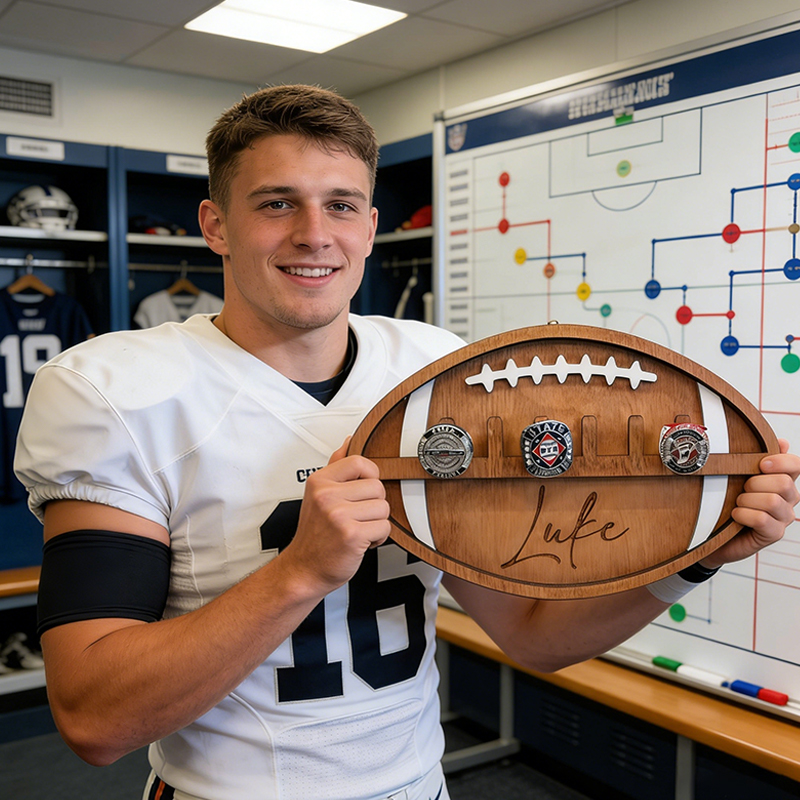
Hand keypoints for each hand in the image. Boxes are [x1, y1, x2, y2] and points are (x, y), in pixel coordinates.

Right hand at [282, 439, 390, 591]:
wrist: (304, 569)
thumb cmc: (315, 534)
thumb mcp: (318, 494)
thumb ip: (335, 466)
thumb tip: (349, 441)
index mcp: (320, 481)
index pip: (360, 462)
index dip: (370, 476)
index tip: (364, 490)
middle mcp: (327, 496)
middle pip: (377, 487)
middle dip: (374, 505)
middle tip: (358, 516)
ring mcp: (338, 515)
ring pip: (383, 508)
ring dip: (377, 522)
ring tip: (359, 528)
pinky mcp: (351, 535)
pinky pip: (384, 528)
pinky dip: (378, 538)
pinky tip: (362, 541)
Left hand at [701, 439, 799, 567]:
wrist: (711, 532)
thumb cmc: (724, 501)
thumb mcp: (736, 476)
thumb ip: (755, 459)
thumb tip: (783, 442)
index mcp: (782, 479)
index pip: (796, 465)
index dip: (781, 461)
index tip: (760, 464)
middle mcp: (788, 498)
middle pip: (783, 483)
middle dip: (754, 483)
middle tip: (740, 489)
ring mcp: (783, 518)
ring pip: (772, 501)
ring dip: (746, 501)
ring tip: (736, 504)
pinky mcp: (774, 534)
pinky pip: (762, 519)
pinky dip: (743, 515)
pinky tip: (735, 516)